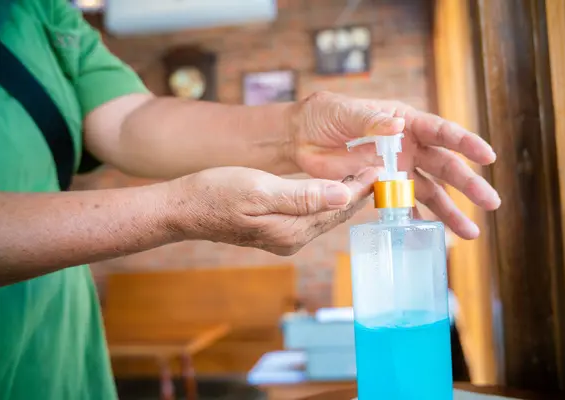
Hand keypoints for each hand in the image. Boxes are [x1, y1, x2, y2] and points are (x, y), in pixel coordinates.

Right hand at [170, 166, 377, 255]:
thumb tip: (343, 195)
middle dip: (358, 193)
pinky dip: (324, 200)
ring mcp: (284, 238)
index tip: (380, 169)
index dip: (360, 188)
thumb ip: (303, 196)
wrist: (184, 209)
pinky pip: (310, 216)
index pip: (337, 208)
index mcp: (292, 230)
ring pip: (324, 215)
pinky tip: (329, 187)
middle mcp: (292, 239)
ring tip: (362, 175)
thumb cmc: (216, 194)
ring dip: (343, 196)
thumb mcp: (260, 190)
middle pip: (335, 214)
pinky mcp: (275, 232)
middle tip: (380, 170)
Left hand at [288, 91, 500, 239]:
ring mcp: (397, 168)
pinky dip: (415, 220)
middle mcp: (407, 146)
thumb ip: (369, 120)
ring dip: (449, 211)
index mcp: (403, 121)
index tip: (487, 157)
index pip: (440, 131)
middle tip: (491, 202)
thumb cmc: (322, 116)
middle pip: (444, 166)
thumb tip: (396, 126)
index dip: (465, 143)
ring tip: (470, 234)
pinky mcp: (381, 187)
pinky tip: (430, 236)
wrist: (300, 138)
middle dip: (468, 184)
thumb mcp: (344, 113)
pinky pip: (403, 206)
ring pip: (430, 191)